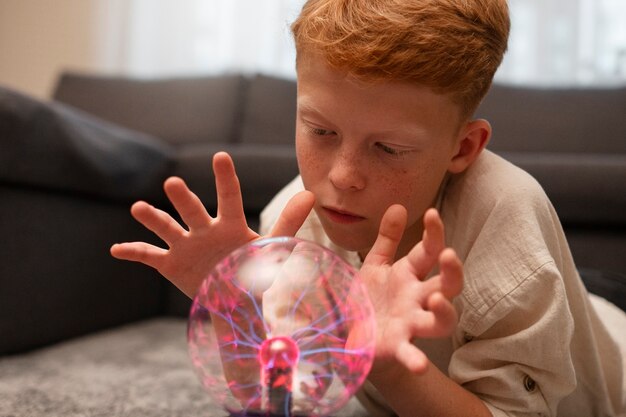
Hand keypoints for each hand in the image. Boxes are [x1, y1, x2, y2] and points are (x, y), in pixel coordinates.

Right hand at [110, 151, 313, 297]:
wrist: (237, 301)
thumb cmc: (255, 268)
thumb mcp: (272, 246)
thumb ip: (289, 220)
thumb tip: (311, 194)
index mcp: (231, 225)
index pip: (229, 198)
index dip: (226, 179)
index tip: (221, 156)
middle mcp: (206, 230)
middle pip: (193, 210)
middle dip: (183, 199)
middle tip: (173, 184)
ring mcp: (187, 245)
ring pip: (167, 227)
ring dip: (153, 218)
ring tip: (139, 207)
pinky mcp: (172, 263)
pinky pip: (149, 256)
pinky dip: (133, 252)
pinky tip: (116, 249)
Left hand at [360, 206, 462, 374]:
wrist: (352, 338)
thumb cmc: (369, 298)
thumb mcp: (375, 265)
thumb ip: (386, 239)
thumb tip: (398, 205)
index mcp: (409, 275)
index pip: (430, 251)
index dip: (435, 233)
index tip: (432, 213)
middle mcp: (416, 299)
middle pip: (447, 285)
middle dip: (452, 271)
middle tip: (449, 254)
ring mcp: (411, 324)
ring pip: (442, 320)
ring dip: (445, 311)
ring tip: (437, 300)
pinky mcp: (398, 347)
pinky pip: (411, 354)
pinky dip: (416, 359)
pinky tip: (418, 365)